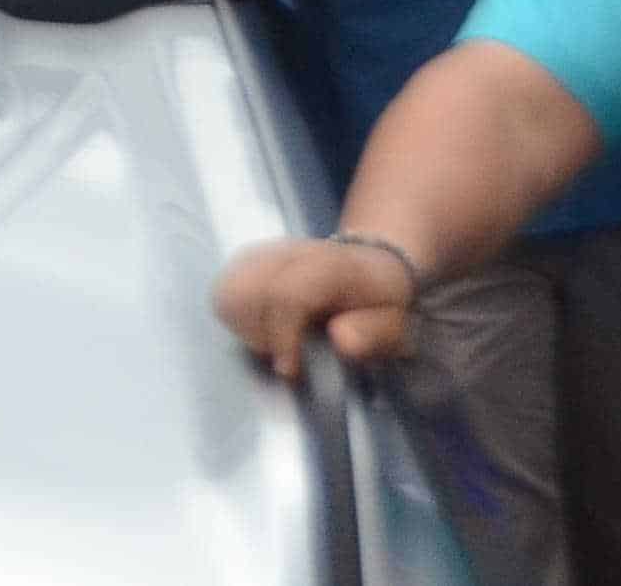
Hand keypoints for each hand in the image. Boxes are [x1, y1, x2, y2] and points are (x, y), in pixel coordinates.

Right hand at [213, 236, 418, 380]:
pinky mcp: (245, 259)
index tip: (291, 370)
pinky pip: (223, 291)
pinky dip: (237, 317)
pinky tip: (264, 327)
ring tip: (276, 341)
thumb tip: (341, 340)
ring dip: (245, 327)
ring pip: (226, 291)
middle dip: (259, 333)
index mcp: (331, 264)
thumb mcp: (397, 324)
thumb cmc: (381, 302)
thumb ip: (376, 334)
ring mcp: (262, 252)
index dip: (283, 337)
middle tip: (287, 352)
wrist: (371, 266)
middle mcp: (289, 251)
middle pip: (243, 291)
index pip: (286, 294)